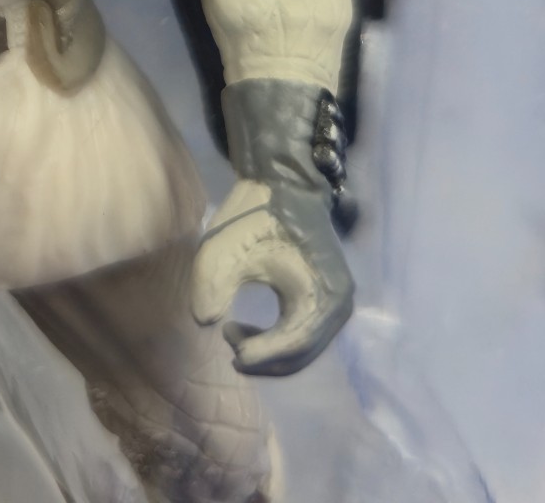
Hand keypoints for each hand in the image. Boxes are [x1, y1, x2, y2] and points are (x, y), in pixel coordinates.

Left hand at [191, 177, 353, 376]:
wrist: (283, 187)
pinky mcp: (329, 299)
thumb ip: (212, 284)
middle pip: (301, 353)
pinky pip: (305, 334)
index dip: (262, 356)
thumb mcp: (225, 246)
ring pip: (303, 348)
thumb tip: (205, 322)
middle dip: (262, 358)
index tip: (230, 352)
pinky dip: (278, 341)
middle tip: (227, 341)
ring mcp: (337, 303)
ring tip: (232, 332)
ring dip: (268, 351)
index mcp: (321, 292)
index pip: (294, 344)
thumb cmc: (254, 216)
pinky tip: (249, 329)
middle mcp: (338, 304)